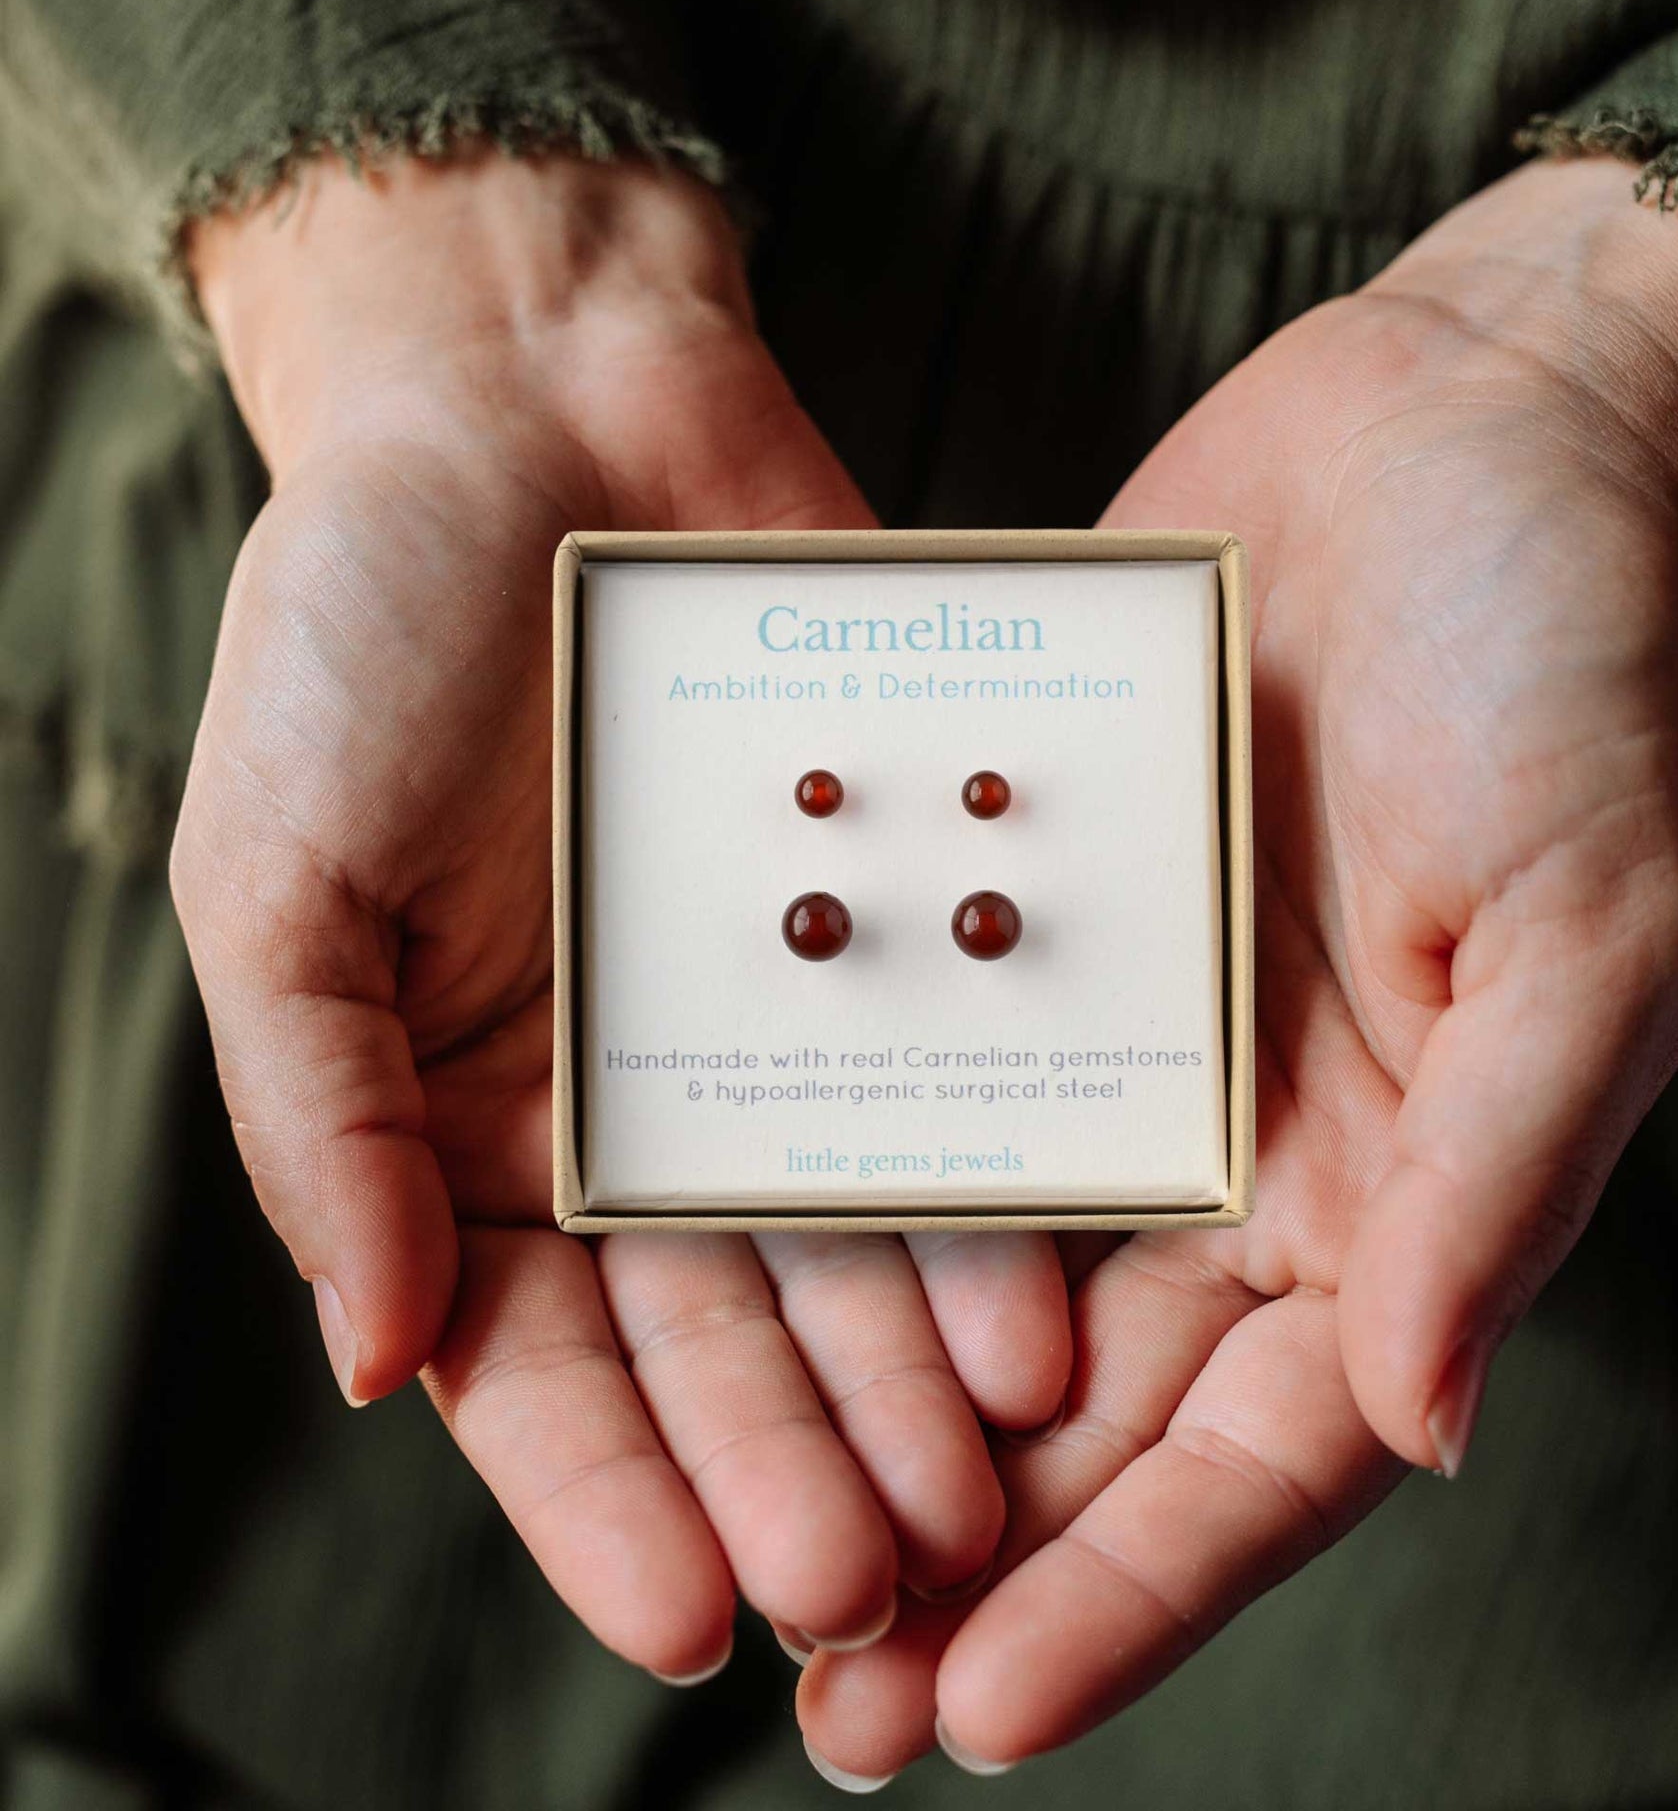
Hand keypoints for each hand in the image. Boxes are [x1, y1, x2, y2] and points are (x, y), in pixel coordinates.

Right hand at [171, 153, 1070, 1681]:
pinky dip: (989, 1187)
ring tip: (987, 1486)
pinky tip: (1049, 1293)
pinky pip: (948, 1072)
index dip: (609, 1497)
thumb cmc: (365, 632)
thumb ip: (324, 1116)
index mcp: (475, 1127)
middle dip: (793, 1463)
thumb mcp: (279, 876)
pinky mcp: (896, 924)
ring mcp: (780, 1021)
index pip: (538, 1365)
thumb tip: (376, 1361)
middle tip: (877, 1588)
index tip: (688, 1619)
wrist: (542, 407)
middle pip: (723, 1332)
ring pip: (853, 1236)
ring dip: (909, 1372)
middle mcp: (640, 1104)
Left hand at [795, 156, 1677, 1775]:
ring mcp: (1133, 1033)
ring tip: (738, 1529)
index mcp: (1397, 1189)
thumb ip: (1500, 1176)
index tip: (980, 1711)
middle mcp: (1253, 1145)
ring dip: (875, 1408)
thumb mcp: (1587, 925)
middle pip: (1099, 1409)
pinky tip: (719, 1256)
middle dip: (969, 1558)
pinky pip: (935, 1063)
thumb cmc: (1574, 670)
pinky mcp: (1042, 913)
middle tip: (816, 1696)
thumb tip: (1418, 1423)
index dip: (1131, 1592)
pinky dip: (848, 1171)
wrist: (1470, 431)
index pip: (1259, 1451)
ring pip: (989, 1268)